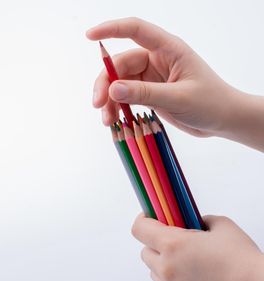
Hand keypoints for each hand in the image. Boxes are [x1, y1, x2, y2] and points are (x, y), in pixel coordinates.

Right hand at [86, 17, 263, 150]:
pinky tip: (115, 120)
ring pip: (121, 83)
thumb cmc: (210, 103)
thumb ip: (146, 93)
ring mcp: (153, 78)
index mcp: (168, 49)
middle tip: (98, 105)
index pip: (136, 30)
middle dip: (106, 83)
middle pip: (121, 64)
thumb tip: (113, 90)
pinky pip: (129, 97)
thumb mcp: (178, 98)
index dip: (111, 29)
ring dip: (110, 100)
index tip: (90, 36)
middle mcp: (157, 60)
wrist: (223, 120)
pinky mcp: (151, 94)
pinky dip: (119, 107)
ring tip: (107, 120)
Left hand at [132, 213, 263, 280]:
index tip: (149, 218)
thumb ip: (199, 220)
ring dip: (163, 264)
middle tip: (174, 242)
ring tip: (185, 262)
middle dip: (156, 244)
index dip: (143, 220)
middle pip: (145, 252)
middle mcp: (167, 268)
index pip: (140, 229)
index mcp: (174, 244)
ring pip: (154, 272)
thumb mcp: (221, 225)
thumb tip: (191, 222)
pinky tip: (189, 278)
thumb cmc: (242, 259)